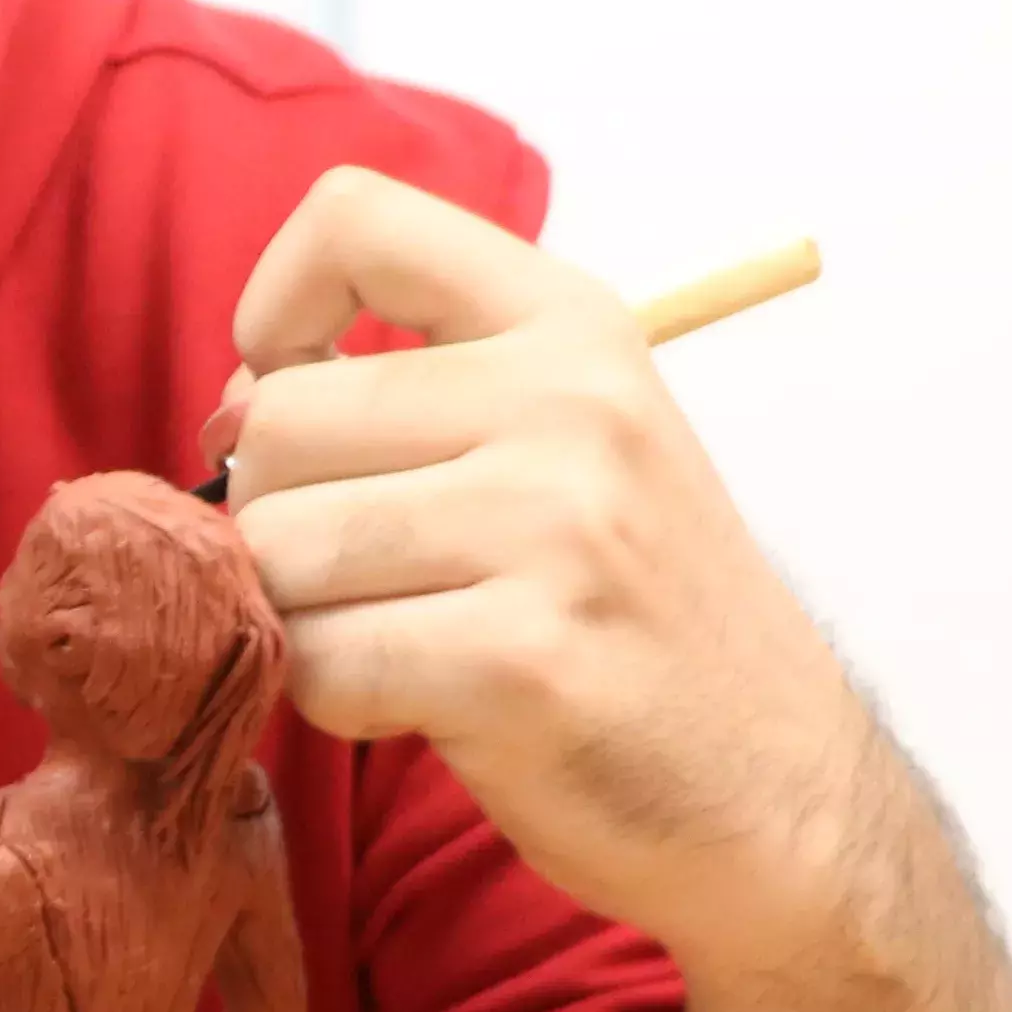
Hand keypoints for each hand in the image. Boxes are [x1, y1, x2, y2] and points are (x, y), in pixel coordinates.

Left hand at [214, 168, 890, 985]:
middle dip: (283, 517)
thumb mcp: (563, 450)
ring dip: (307, 618)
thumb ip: (402, 396)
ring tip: (411, 640)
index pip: (355, 218)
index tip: (299, 390)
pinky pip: (319, 661)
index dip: (277, 308)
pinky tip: (425, 705)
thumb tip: (228, 406)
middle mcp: (570, 404)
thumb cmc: (633, 616)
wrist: (782, 793)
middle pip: (276, 424)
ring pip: (276, 549)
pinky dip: (337, 700)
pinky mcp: (520, 662)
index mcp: (573, 325)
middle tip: (379, 577)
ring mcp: (553, 528)